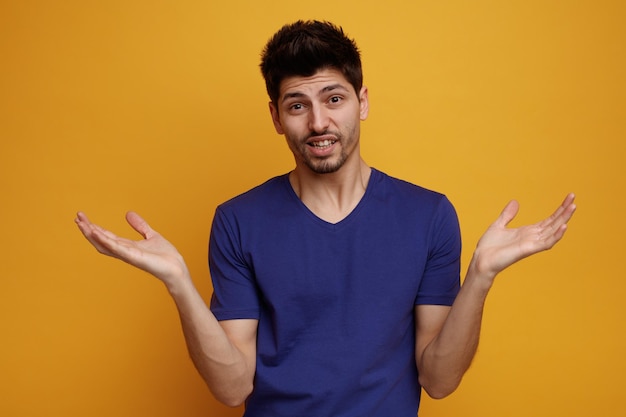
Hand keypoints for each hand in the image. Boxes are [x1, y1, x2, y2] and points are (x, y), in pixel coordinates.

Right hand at [75, 211, 189, 285]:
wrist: (176, 268)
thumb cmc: (165, 256)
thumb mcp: (151, 235)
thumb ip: (140, 226)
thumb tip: (128, 213)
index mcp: (127, 246)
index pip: (106, 235)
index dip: (94, 227)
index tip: (83, 217)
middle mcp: (124, 251)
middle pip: (100, 240)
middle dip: (88, 229)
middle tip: (77, 217)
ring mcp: (127, 255)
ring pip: (104, 244)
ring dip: (92, 234)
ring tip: (81, 223)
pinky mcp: (133, 257)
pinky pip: (116, 248)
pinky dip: (105, 240)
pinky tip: (96, 232)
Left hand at [470, 193, 575, 279]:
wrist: (481, 260)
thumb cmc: (489, 247)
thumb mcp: (498, 225)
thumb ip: (508, 215)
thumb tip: (515, 202)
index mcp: (527, 232)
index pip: (548, 220)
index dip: (559, 210)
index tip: (568, 198)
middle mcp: (533, 237)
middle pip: (553, 223)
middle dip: (564, 211)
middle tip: (573, 197)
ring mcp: (532, 244)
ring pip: (553, 230)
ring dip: (563, 219)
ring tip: (573, 207)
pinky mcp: (528, 249)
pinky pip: (546, 243)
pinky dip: (556, 235)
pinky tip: (564, 226)